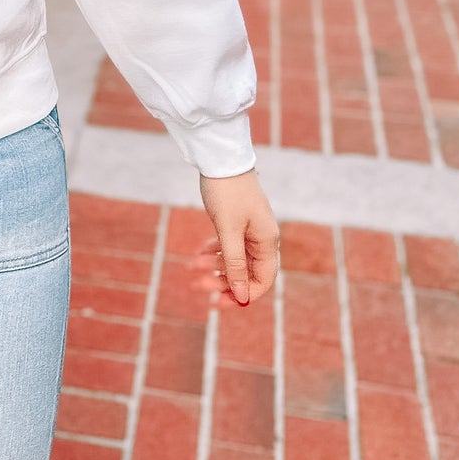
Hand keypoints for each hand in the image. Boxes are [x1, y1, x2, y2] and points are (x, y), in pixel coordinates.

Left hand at [192, 168, 279, 306]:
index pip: (263, 280)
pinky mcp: (237, 221)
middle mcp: (262, 238)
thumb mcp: (229, 230)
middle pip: (247, 272)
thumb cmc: (226, 191)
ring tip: (191, 267)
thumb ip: (235, 263)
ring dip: (214, 267)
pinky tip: (197, 255)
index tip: (218, 303)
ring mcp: (250, 229)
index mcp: (267, 241)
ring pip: (235, 259)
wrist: (220, 156)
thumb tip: (241, 295)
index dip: (243, 295)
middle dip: (223, 282)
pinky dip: (214, 252)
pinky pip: (228, 245)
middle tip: (198, 286)